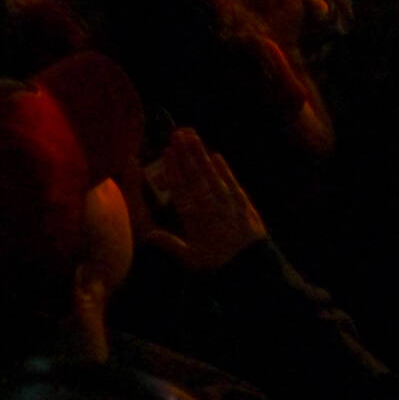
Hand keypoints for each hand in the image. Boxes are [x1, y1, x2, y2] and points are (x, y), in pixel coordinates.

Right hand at [143, 129, 267, 272]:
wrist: (251, 266)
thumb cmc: (217, 264)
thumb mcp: (190, 258)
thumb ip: (169, 243)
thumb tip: (147, 234)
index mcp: (194, 218)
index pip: (181, 188)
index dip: (174, 169)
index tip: (168, 151)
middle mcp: (210, 205)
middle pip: (196, 175)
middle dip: (186, 153)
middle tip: (178, 133)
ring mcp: (228, 202)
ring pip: (212, 174)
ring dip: (202, 155)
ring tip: (193, 137)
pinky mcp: (243, 202)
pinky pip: (232, 182)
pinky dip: (225, 169)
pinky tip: (217, 156)